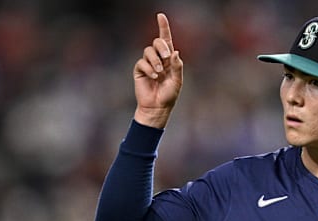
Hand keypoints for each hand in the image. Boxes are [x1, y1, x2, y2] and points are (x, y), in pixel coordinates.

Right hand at [133, 13, 183, 128]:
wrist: (157, 107)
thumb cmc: (169, 95)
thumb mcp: (177, 81)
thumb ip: (177, 66)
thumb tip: (175, 52)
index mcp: (169, 59)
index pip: (166, 40)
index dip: (163, 27)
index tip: (160, 16)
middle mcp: (158, 59)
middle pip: (157, 42)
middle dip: (161, 46)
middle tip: (166, 57)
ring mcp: (148, 64)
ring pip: (148, 51)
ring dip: (155, 60)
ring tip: (159, 72)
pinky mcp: (139, 70)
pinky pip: (141, 62)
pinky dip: (148, 68)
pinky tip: (153, 76)